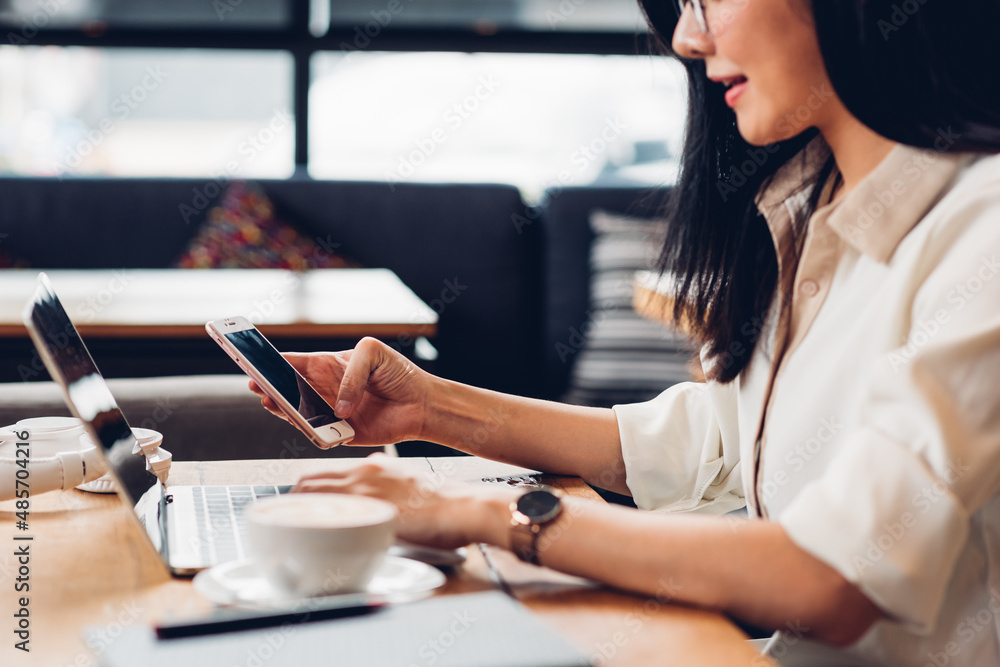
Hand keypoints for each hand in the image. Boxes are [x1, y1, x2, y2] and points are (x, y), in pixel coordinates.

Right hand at [249, 337, 432, 446]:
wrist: (422, 404)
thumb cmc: (399, 374)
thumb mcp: (373, 353)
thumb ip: (351, 372)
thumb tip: (338, 405)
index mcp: (328, 366)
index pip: (292, 363)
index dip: (271, 362)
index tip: (252, 360)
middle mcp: (324, 390)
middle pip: (287, 389)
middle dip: (269, 387)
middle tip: (256, 385)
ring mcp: (329, 413)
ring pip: (296, 412)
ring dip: (282, 409)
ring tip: (272, 401)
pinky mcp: (340, 434)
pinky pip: (318, 435)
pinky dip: (311, 432)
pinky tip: (306, 423)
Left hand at [293, 454, 514, 549]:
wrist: (461, 507)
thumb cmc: (440, 501)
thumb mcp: (407, 478)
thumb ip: (384, 476)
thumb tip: (372, 471)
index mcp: (371, 468)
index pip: (322, 473)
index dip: (303, 489)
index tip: (295, 501)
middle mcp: (363, 475)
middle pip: (310, 481)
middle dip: (292, 499)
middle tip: (284, 515)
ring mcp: (365, 492)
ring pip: (314, 494)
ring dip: (295, 508)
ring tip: (287, 526)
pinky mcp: (370, 511)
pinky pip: (330, 514)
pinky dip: (312, 522)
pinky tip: (308, 535)